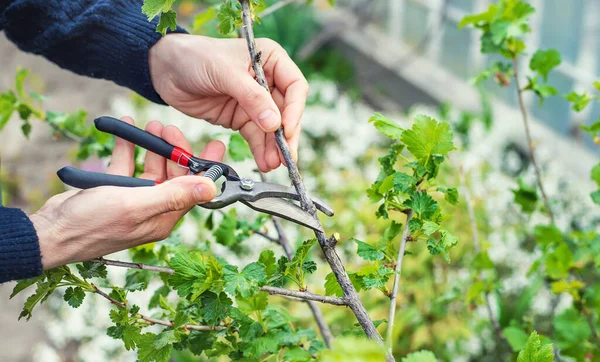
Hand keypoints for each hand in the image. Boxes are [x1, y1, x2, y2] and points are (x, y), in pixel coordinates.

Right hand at [30, 117, 225, 269]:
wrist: (50, 232)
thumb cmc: (91, 224)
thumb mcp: (136, 206)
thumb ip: (173, 195)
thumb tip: (211, 188)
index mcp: (164, 218)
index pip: (194, 190)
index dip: (206, 166)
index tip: (216, 144)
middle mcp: (153, 210)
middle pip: (174, 176)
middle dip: (175, 151)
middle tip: (170, 128)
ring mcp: (134, 200)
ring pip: (151, 168)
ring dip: (153, 146)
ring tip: (152, 125)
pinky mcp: (114, 191)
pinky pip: (127, 166)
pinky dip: (128, 148)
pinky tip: (126, 129)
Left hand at [149, 34, 307, 171]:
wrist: (165, 69)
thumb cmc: (195, 57)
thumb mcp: (224, 73)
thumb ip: (251, 97)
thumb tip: (275, 124)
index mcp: (271, 60)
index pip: (295, 87)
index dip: (294, 110)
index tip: (285, 129)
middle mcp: (268, 80)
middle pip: (287, 112)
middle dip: (287, 135)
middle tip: (287, 156)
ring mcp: (255, 102)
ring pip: (272, 129)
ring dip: (274, 148)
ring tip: (274, 165)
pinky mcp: (241, 117)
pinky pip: (256, 137)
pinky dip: (260, 150)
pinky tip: (264, 163)